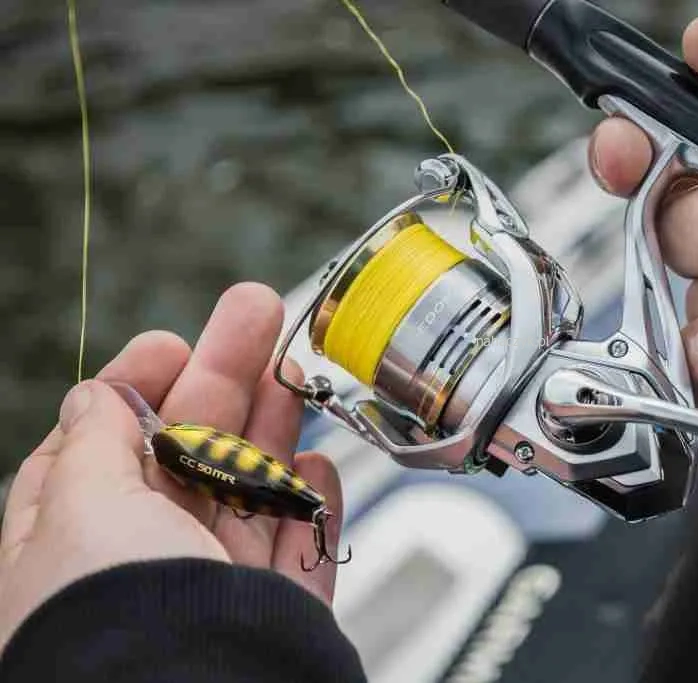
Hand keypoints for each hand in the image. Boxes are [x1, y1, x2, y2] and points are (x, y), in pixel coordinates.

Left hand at [0, 283, 341, 650]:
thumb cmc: (116, 607)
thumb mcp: (78, 502)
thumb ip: (93, 440)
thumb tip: (95, 396)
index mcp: (73, 539)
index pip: (102, 445)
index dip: (136, 386)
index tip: (171, 342)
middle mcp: (144, 559)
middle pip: (188, 450)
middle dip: (223, 374)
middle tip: (255, 310)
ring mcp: (215, 585)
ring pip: (250, 488)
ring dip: (273, 421)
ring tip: (293, 360)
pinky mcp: (278, 609)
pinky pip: (300, 547)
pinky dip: (313, 505)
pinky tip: (318, 467)